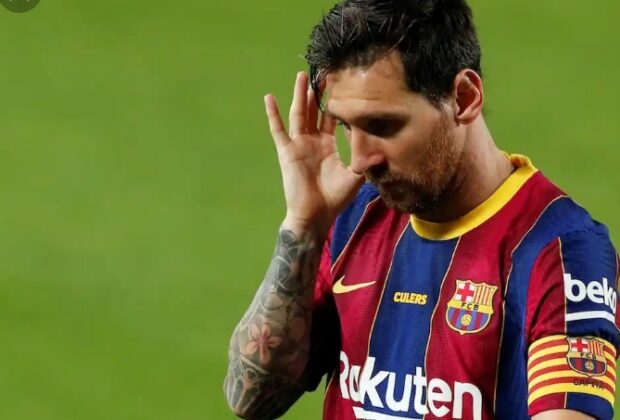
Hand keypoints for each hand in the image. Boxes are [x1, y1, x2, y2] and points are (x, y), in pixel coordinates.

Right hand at [265, 72, 363, 234]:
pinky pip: (278, 130)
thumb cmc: (335, 198)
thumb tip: (383, 150)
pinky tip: (269, 98)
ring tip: (302, 76)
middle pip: (315, 112)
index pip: (333, 120)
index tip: (345, 86)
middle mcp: (313, 142)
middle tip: (326, 72)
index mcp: (328, 146)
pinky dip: (273, 115)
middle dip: (319, 93)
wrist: (315, 215)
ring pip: (299, 114)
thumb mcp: (356, 177)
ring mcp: (299, 145)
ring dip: (300, 95)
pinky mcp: (287, 151)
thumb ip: (367, 161)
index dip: (338, 105)